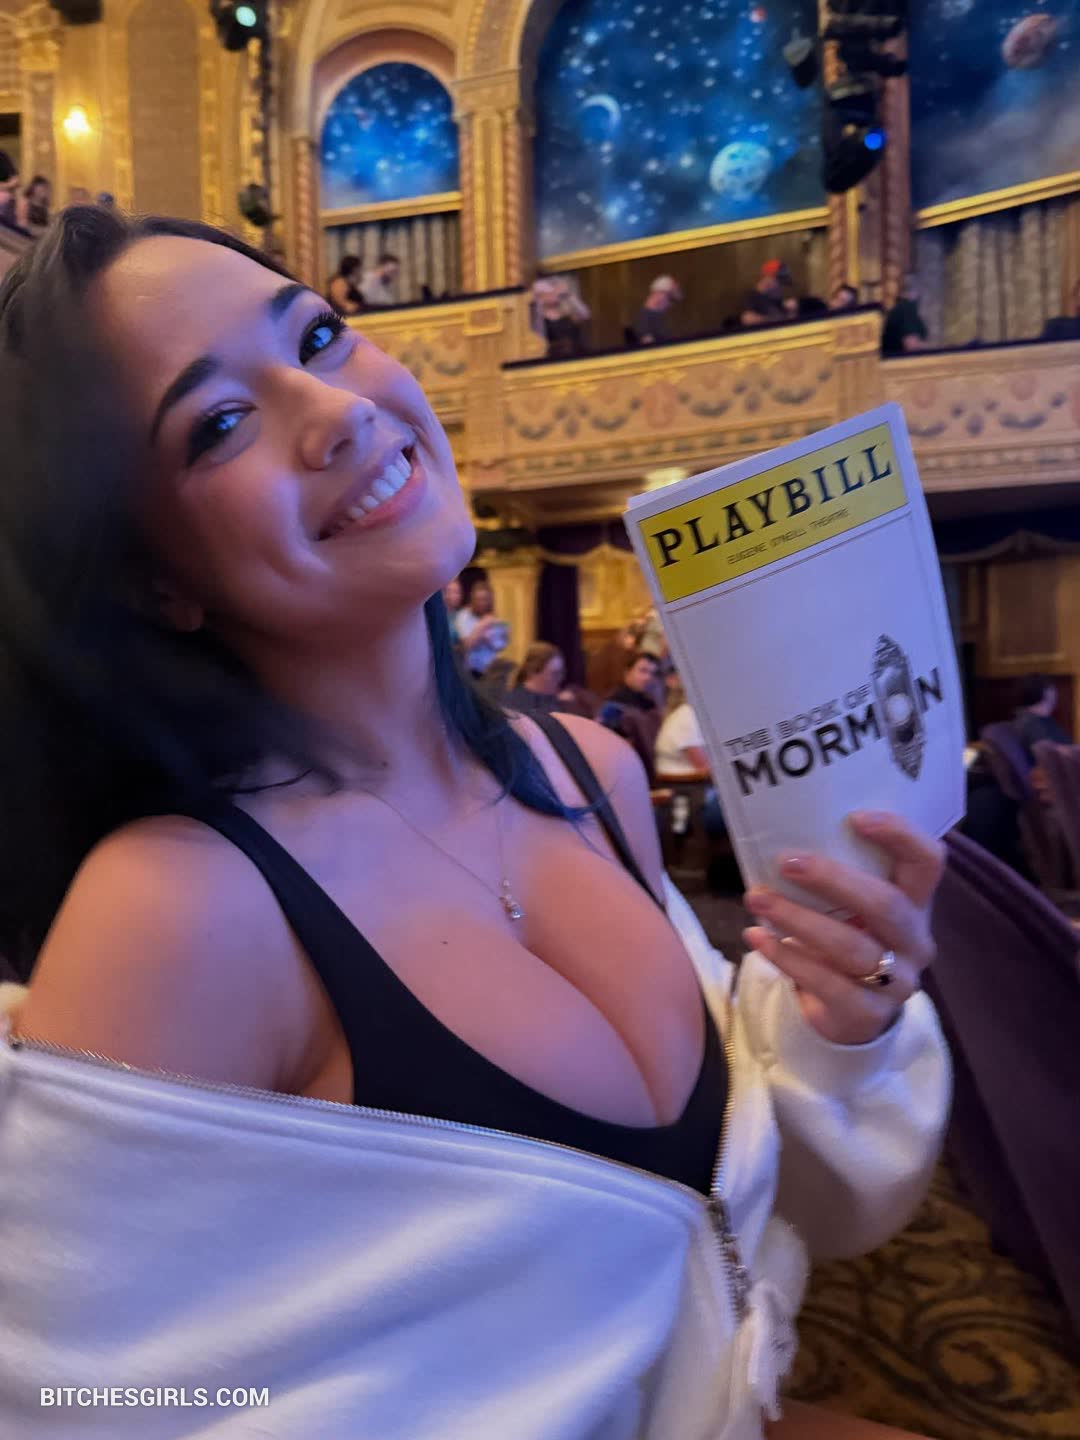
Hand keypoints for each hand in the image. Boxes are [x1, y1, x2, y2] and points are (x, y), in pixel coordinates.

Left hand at [742, 812, 943, 1045]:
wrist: (851, 1011)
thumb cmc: (847, 936)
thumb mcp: (852, 905)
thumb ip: (837, 874)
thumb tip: (781, 834)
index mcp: (916, 901)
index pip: (927, 861)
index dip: (900, 836)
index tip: (855, 817)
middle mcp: (915, 940)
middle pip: (886, 904)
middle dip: (832, 879)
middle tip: (784, 862)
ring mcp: (898, 982)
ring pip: (850, 947)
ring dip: (797, 919)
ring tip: (756, 899)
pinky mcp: (868, 1013)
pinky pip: (826, 983)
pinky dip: (786, 957)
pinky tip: (756, 937)